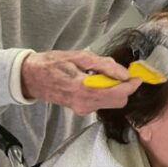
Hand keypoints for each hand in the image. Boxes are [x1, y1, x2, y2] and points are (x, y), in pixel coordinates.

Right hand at [20, 50, 140, 114]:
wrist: (31, 77)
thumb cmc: (53, 63)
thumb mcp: (80, 57)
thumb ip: (104, 65)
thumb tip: (125, 73)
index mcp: (84, 89)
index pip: (119, 93)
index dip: (132, 85)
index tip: (137, 76)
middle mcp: (85, 104)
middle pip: (119, 101)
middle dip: (124, 88)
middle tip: (120, 73)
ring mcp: (82, 109)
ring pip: (112, 103)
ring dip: (115, 90)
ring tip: (103, 75)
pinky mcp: (81, 110)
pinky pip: (102, 102)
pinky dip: (106, 92)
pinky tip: (96, 81)